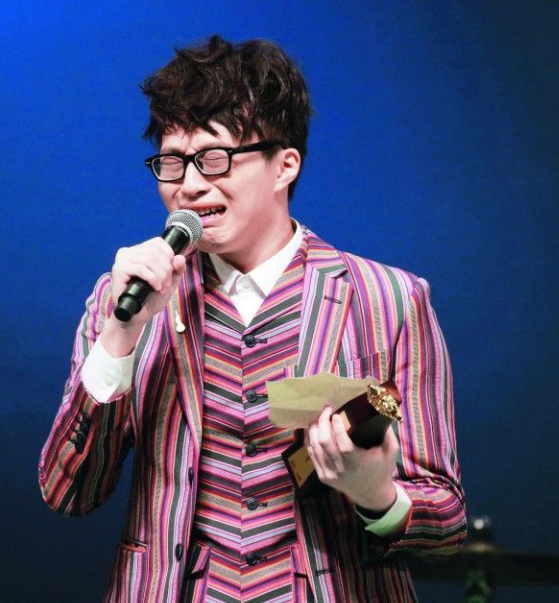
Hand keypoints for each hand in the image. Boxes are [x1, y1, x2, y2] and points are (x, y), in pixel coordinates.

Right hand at [100, 237, 185, 355]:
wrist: (137, 316)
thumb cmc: (151, 298)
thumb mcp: (169, 282)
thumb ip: (177, 269)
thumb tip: (180, 257)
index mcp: (139, 251)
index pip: (158, 243)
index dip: (169, 256)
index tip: (170, 273)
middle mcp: (129, 252)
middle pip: (156, 251)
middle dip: (166, 269)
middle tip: (166, 284)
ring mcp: (122, 260)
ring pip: (149, 259)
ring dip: (161, 275)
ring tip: (161, 287)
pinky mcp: (118, 270)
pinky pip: (141, 268)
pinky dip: (152, 278)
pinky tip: (155, 287)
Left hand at [305, 406, 398, 511]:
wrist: (371, 495)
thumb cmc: (381, 469)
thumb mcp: (391, 451)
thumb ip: (387, 432)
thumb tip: (380, 409)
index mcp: (358, 463)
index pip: (344, 445)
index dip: (337, 428)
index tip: (336, 413)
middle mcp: (341, 469)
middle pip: (324, 442)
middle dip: (323, 422)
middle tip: (327, 409)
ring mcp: (329, 473)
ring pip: (314, 446)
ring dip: (314, 428)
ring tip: (319, 416)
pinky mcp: (322, 476)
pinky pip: (311, 454)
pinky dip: (309, 439)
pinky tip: (312, 429)